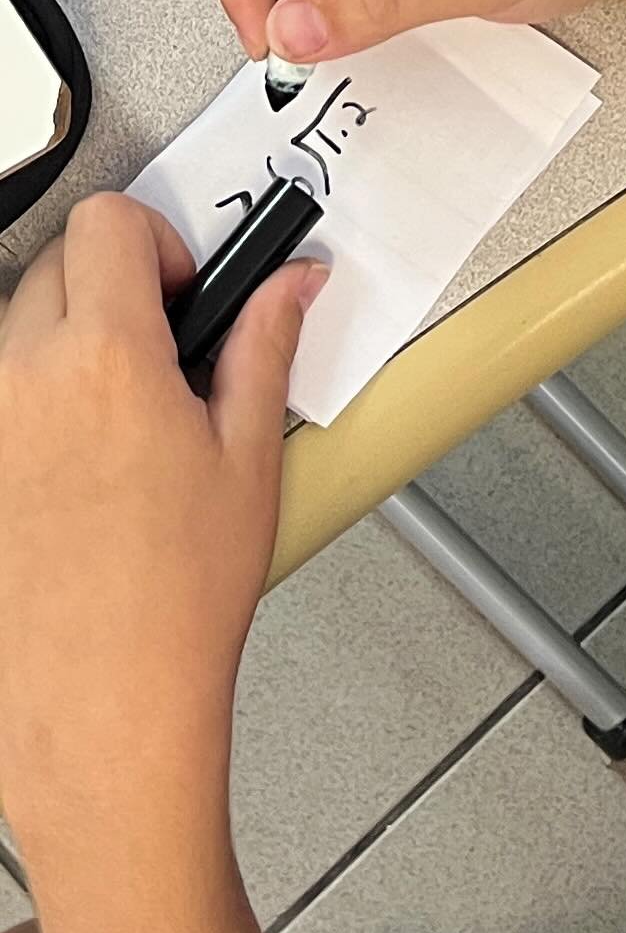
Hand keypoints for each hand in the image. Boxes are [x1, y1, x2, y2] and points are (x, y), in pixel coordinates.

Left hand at [0, 196, 320, 852]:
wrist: (101, 709)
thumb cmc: (175, 603)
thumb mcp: (249, 459)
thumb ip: (264, 346)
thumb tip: (290, 284)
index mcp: (106, 358)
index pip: (108, 223)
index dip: (155, 243)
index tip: (179, 290)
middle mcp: (23, 379)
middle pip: (56, 267)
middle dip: (109, 291)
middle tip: (157, 358)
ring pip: (14, 334)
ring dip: (60, 350)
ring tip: (112, 427)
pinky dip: (27, 414)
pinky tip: (69, 477)